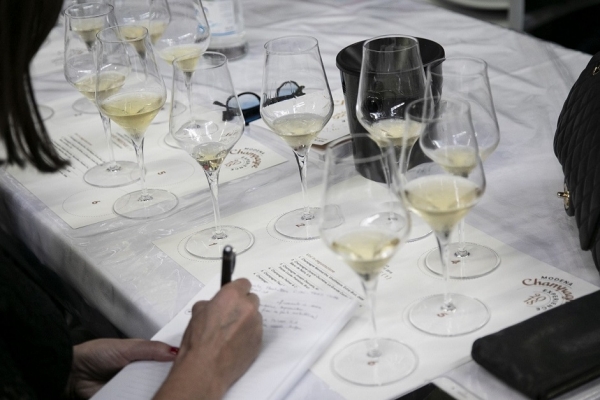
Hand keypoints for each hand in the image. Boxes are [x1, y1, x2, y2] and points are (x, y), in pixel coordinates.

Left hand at [66, 338, 177, 398]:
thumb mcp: (126, 348)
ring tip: (165, 391)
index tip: (185, 367)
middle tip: (175, 382)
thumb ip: (150, 349)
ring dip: (156, 391)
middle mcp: (141, 373)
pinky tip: (151, 397)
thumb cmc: (96, 354)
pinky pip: (139, 399)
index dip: (175, 364)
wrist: (73, 374)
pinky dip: (145, 398)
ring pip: (151, 391)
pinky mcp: (125, 398)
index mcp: (145, 356)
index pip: (166, 361)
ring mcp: (133, 388)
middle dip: (166, 380)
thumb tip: (175, 352)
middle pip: (161, 378)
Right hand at [154, 278, 262, 399]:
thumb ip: (212, 303)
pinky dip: (248, 336)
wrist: (205, 368)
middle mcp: (248, 307)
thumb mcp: (197, 313)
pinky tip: (234, 345)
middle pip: (252, 299)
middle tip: (230, 317)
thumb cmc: (198, 341)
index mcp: (232, 296)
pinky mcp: (260, 341)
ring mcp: (256, 325)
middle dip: (243, 306)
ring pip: (255, 317)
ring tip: (230, 335)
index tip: (233, 296)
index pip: (244, 283)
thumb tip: (217, 304)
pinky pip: (256, 333)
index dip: (237, 290)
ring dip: (246, 321)